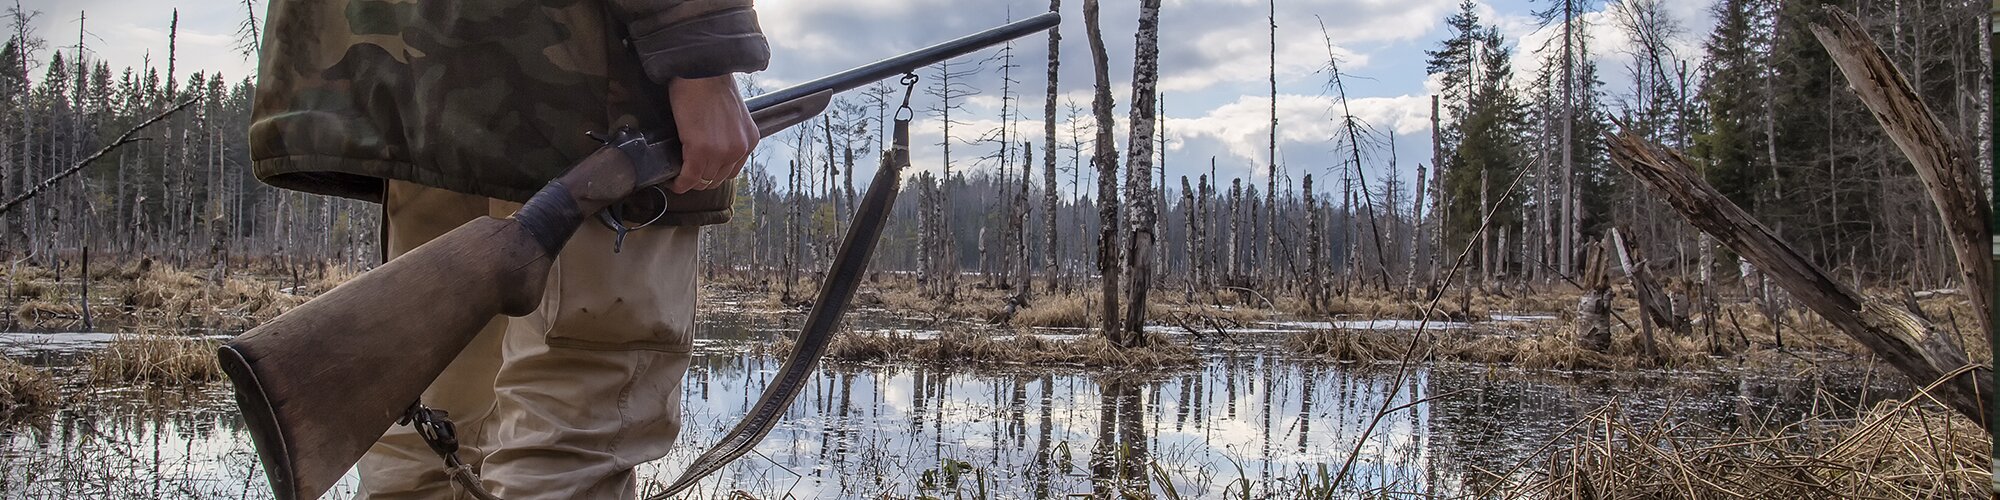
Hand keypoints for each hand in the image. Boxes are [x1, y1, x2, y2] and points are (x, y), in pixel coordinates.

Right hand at [666, 75, 756, 192]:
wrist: (701, 71)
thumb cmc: (710, 84)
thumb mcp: (730, 114)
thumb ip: (726, 133)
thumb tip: (711, 144)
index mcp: (749, 139)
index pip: (732, 169)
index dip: (714, 173)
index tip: (702, 171)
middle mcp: (739, 149)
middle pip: (718, 178)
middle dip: (702, 179)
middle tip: (686, 175)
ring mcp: (721, 152)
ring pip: (703, 180)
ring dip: (690, 182)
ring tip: (679, 178)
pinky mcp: (700, 150)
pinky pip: (689, 177)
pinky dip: (680, 183)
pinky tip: (674, 181)